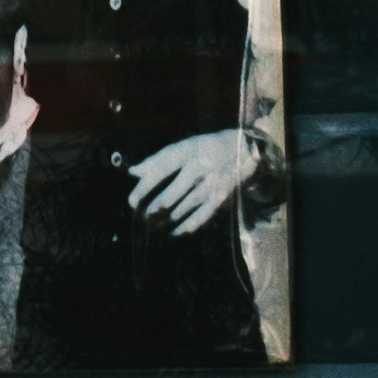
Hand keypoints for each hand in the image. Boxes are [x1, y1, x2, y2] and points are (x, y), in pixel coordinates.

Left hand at [125, 126, 253, 239]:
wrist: (245, 150)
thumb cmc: (207, 147)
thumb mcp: (185, 145)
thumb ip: (159, 159)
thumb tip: (133, 172)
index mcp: (188, 150)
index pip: (160, 169)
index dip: (144, 187)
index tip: (132, 201)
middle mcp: (200, 167)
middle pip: (171, 195)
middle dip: (153, 209)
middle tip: (142, 217)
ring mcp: (212, 184)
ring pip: (183, 208)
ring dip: (166, 220)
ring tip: (152, 225)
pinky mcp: (221, 198)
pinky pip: (201, 217)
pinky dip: (186, 227)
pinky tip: (174, 232)